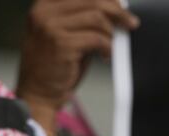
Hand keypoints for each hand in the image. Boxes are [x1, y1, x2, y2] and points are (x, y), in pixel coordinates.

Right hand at [16, 0, 138, 134]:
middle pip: (92, 0)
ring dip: (111, 32)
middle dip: (117, 11)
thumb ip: (82, 19)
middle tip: (131, 22)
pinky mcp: (62, 44)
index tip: (121, 6)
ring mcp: (51, 27)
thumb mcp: (63, 33)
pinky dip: (107, 47)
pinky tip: (106, 56)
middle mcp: (45, 12)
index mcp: (44, 5)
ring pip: (96, 17)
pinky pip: (97, 38)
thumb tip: (114, 9)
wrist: (38, 94)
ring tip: (112, 45)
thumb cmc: (54, 65)